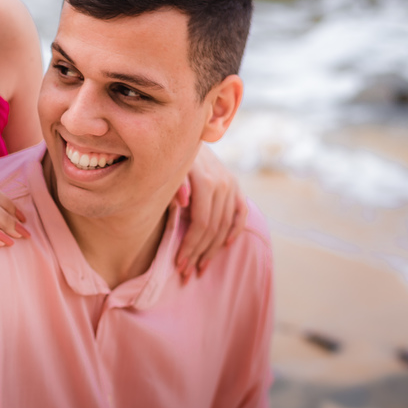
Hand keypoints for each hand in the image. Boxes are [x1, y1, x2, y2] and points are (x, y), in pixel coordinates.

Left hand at [175, 146, 246, 280]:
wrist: (187, 135)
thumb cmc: (170, 156)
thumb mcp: (167, 169)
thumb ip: (174, 184)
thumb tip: (182, 201)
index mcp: (205, 180)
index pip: (201, 222)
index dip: (191, 245)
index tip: (179, 263)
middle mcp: (223, 183)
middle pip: (213, 228)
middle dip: (199, 253)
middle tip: (187, 272)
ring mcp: (232, 185)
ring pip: (225, 225)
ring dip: (213, 249)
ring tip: (201, 266)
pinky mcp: (236, 186)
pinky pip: (240, 213)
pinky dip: (234, 231)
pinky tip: (224, 246)